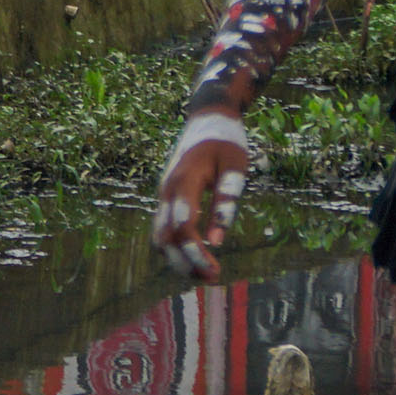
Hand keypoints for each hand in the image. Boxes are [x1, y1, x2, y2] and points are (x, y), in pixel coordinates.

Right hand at [151, 107, 253, 279]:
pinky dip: (175, 247)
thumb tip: (217, 241)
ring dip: (178, 258)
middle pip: (165, 237)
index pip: (182, 226)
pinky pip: (163, 229)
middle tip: (213, 277)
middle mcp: (166, 191)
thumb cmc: (226, 141)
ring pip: (160, 236)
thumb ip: (226, 201)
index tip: (215, 269)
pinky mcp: (167, 197)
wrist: (208, 117)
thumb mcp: (235, 167)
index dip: (195, 251)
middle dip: (185, 262)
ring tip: (206, 273)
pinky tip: (196, 256)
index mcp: (183, 182)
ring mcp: (163, 194)